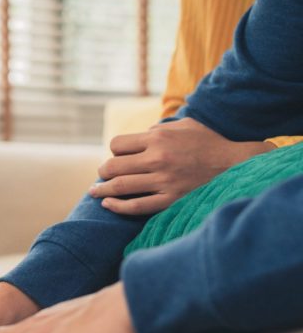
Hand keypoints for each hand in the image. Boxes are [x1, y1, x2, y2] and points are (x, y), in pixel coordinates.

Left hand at [90, 118, 273, 214]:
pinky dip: (117, 207)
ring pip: (120, 186)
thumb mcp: (184, 125)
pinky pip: (136, 206)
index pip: (117, 145)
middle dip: (103, 171)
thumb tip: (138, 136)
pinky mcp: (170, 200)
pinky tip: (108, 205)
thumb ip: (158, 129)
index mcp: (158, 138)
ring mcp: (164, 181)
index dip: (113, 151)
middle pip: (113, 166)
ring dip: (102, 190)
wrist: (237, 165)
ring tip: (95, 192)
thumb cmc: (209, 142)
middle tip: (102, 175)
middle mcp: (158, 159)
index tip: (116, 157)